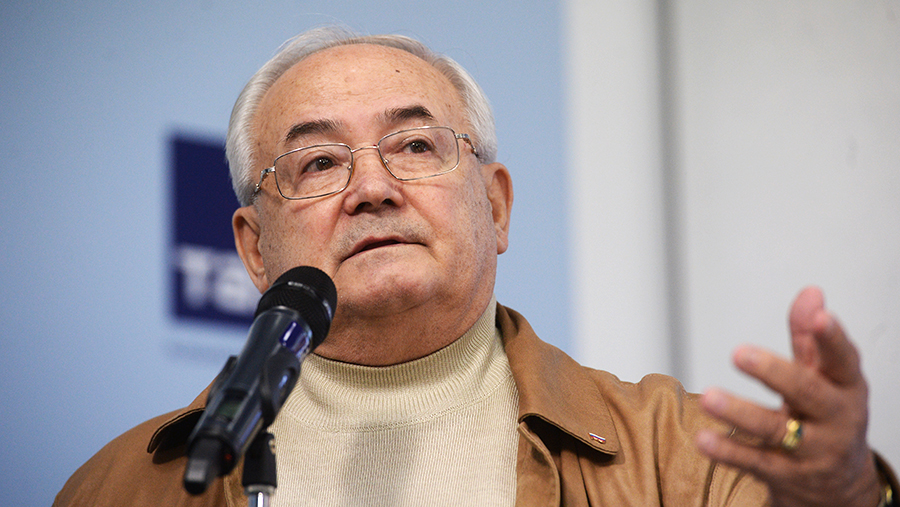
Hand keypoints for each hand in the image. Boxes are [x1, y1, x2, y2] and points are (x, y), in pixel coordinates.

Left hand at [695, 287, 881, 506]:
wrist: (839, 485)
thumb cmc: (827, 415)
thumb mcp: (826, 377)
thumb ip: (810, 338)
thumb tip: (811, 293)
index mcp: (846, 387)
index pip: (843, 360)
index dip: (832, 339)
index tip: (820, 317)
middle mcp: (834, 419)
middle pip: (807, 393)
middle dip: (774, 373)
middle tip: (739, 353)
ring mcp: (812, 450)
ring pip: (775, 429)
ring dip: (740, 412)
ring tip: (709, 397)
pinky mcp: (787, 475)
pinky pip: (755, 462)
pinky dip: (728, 451)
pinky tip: (704, 439)